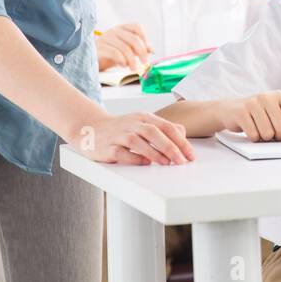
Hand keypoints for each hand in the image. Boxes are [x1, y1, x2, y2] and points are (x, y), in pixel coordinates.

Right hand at [72, 112, 193, 165]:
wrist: (89, 128)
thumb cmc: (121, 129)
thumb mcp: (143, 123)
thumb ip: (162, 128)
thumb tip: (183, 134)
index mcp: (143, 117)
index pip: (166, 127)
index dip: (181, 141)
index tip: (191, 155)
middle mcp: (132, 124)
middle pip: (154, 133)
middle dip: (171, 147)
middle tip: (182, 161)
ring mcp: (119, 135)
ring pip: (138, 142)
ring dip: (154, 153)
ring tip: (167, 163)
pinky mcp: (107, 147)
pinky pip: (121, 152)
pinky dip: (134, 158)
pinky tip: (145, 164)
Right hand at [94, 22, 152, 72]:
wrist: (92, 59)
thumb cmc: (111, 54)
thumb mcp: (126, 49)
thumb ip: (138, 48)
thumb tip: (151, 50)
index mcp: (122, 28)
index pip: (136, 26)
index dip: (145, 37)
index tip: (149, 50)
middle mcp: (114, 31)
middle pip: (133, 39)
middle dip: (142, 52)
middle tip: (145, 62)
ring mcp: (105, 38)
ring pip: (125, 48)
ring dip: (132, 60)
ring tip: (133, 68)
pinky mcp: (99, 48)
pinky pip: (114, 53)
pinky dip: (122, 60)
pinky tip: (123, 65)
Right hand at [220, 91, 280, 141]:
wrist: (229, 109)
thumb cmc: (257, 113)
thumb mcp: (275, 115)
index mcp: (279, 96)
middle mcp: (267, 97)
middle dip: (279, 136)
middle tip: (272, 134)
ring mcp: (253, 103)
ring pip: (268, 133)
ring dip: (265, 138)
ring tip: (259, 130)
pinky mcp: (241, 112)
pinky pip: (254, 135)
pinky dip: (254, 138)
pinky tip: (250, 130)